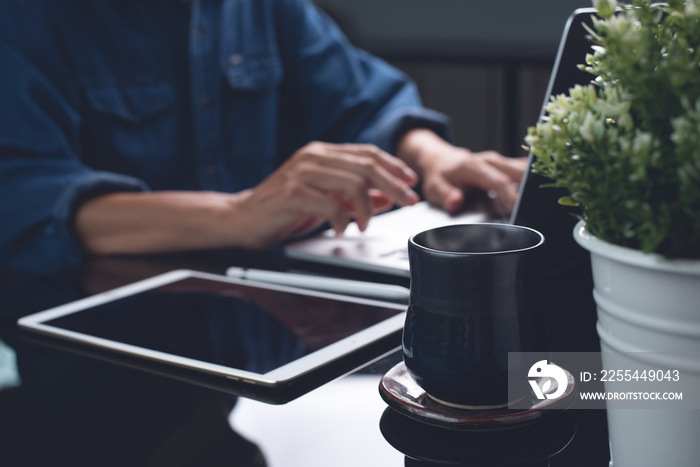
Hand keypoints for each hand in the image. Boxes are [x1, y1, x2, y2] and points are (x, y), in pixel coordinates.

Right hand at [231, 141, 419, 248]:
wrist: (239, 219)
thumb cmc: (280, 210)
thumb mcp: (325, 200)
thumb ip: (353, 196)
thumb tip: (386, 198)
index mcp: (321, 154)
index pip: (367, 153)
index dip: (393, 167)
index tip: (411, 183)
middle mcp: (313, 157)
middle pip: (366, 165)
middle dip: (393, 185)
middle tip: (408, 201)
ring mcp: (301, 173)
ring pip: (352, 183)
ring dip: (367, 208)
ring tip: (365, 225)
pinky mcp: (291, 193)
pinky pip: (329, 204)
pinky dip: (342, 220)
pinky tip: (341, 229)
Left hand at [396, 129, 527, 213]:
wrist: (441, 160)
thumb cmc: (439, 175)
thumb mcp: (435, 188)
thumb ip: (446, 195)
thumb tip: (456, 201)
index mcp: (475, 166)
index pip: (498, 181)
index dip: (511, 195)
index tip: (520, 208)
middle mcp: (492, 161)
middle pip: (519, 173)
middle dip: (530, 189)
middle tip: (540, 207)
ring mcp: (501, 162)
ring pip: (526, 171)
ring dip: (535, 185)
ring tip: (543, 202)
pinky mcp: (507, 166)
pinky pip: (525, 172)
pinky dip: (533, 182)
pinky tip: (540, 193)